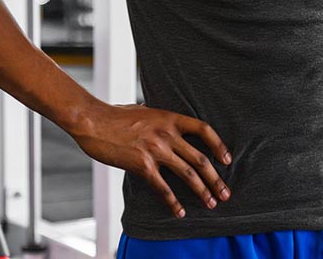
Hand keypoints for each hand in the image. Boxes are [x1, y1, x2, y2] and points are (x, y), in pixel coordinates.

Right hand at [73, 102, 232, 217]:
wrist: (94, 121)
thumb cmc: (117, 116)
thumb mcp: (145, 111)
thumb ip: (160, 120)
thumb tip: (168, 126)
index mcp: (170, 118)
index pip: (203, 130)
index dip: (219, 145)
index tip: (228, 160)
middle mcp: (167, 133)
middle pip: (200, 158)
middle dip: (215, 179)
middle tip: (226, 193)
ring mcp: (156, 149)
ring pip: (187, 173)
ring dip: (201, 191)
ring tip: (211, 204)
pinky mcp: (142, 164)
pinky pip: (162, 187)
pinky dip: (173, 202)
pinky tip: (179, 212)